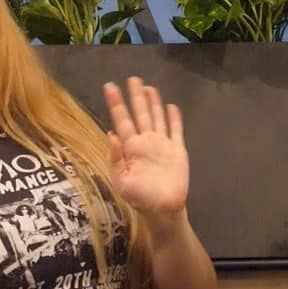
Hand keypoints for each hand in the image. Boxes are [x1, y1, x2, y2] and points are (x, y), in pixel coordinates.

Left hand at [103, 78, 189, 218]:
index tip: (110, 87)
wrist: (163, 210)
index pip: (122, 121)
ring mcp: (162, 145)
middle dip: (135, 97)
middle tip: (132, 78)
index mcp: (131, 148)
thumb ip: (115, 159)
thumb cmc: (140, 198)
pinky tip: (172, 106)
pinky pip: (176, 131)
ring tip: (148, 87)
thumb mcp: (121, 181)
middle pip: (140, 114)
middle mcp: (145, 142)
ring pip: (157, 118)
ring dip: (153, 103)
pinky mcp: (178, 150)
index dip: (116, 104)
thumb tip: (111, 134)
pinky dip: (174, 119)